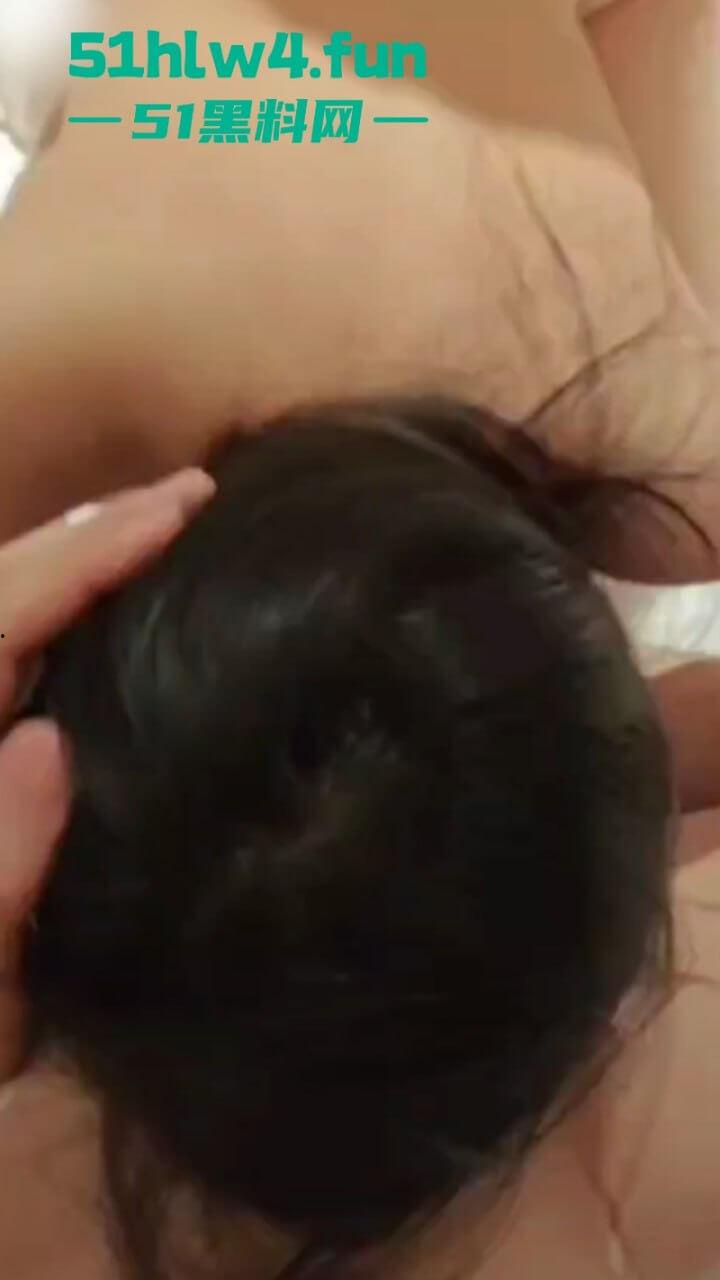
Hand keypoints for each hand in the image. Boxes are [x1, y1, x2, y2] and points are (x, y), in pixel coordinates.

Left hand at [0, 467, 214, 1081]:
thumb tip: (44, 742)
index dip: (86, 556)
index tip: (179, 504)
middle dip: (88, 538)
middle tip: (191, 494)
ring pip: (2, 624)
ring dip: (74, 568)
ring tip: (162, 530)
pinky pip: (9, 665)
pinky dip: (59, 621)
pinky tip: (112, 614)